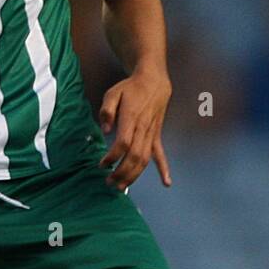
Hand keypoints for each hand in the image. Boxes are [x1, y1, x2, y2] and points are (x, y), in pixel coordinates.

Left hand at [98, 68, 172, 189]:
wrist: (154, 82)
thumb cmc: (130, 88)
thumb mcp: (113, 93)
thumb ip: (107, 110)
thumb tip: (105, 130)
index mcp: (131, 118)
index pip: (123, 143)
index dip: (113, 157)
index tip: (102, 165)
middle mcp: (143, 128)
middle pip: (134, 156)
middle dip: (122, 172)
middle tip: (109, 182)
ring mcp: (151, 133)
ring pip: (145, 159)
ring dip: (134, 175)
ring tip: (121, 187)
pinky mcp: (156, 135)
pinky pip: (161, 154)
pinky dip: (164, 169)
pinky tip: (166, 183)